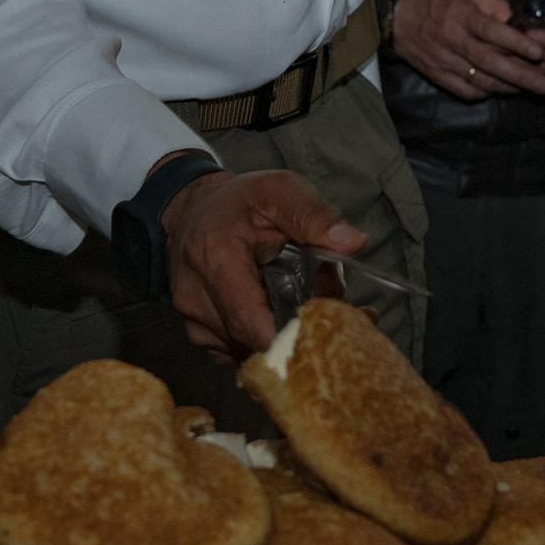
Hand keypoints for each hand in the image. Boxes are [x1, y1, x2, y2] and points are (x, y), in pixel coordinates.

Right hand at [162, 167, 363, 358]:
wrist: (191, 211)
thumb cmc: (240, 201)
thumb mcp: (279, 191)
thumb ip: (314, 215)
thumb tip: (353, 242)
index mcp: (215, 258)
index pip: (250, 322)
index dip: (289, 335)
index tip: (325, 328)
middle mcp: (195, 297)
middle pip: (254, 342)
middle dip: (295, 334)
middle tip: (330, 312)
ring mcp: (193, 321)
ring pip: (248, 351)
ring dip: (280, 339)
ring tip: (305, 309)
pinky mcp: (198, 335)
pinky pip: (237, 353)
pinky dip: (263, 344)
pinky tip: (281, 319)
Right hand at [391, 0, 544, 102]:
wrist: (395, 16)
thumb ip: (490, 3)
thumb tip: (512, 19)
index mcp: (459, 15)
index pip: (491, 32)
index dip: (516, 43)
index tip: (538, 52)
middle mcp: (451, 40)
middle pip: (489, 62)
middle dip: (520, 75)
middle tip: (544, 84)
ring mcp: (443, 60)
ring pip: (479, 79)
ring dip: (507, 87)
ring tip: (529, 89)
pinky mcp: (436, 75)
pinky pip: (463, 90)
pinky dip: (484, 92)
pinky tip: (499, 89)